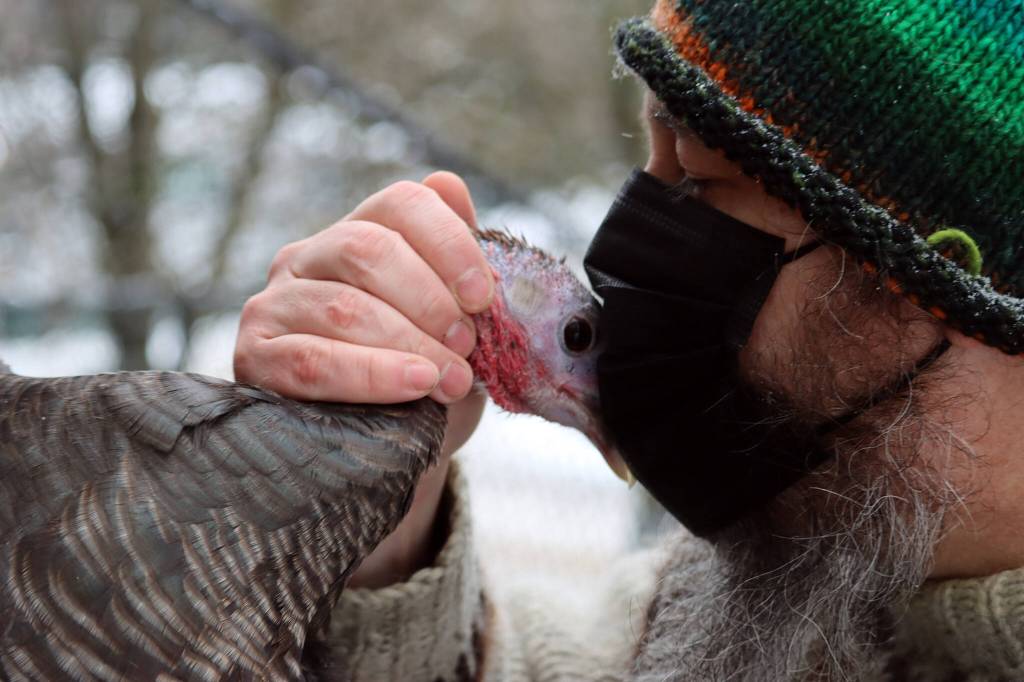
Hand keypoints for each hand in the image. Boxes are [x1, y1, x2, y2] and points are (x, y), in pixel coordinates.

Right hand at [233, 171, 491, 586]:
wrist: (391, 448)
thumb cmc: (426, 374)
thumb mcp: (455, 322)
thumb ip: (456, 259)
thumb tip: (451, 184)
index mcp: (361, 232)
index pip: (401, 204)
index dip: (450, 243)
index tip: (485, 295)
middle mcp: (309, 255)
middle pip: (368, 249)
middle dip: (430, 300)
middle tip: (469, 345)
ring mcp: (275, 303)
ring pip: (343, 307)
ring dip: (410, 344)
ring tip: (452, 380)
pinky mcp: (255, 357)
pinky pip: (312, 360)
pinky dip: (371, 374)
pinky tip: (415, 385)